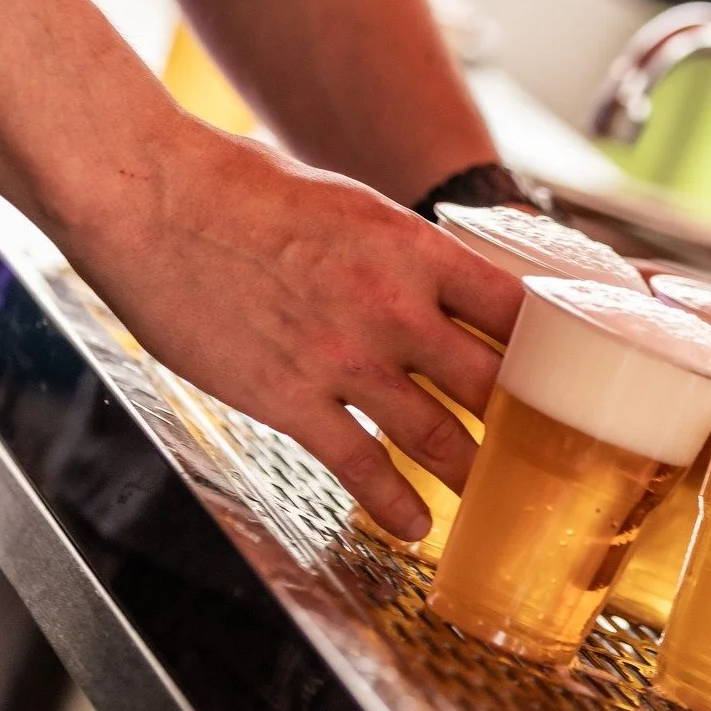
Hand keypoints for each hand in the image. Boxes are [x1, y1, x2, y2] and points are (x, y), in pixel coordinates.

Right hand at [63, 117, 522, 539]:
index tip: (559, 370)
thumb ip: (392, 248)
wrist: (150, 199)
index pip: (514, 305)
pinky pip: (360, 466)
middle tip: (542, 451)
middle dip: (523, 422)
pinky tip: (413, 525)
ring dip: (470, 473)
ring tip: (490, 498)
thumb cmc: (234, 184)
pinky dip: (395, 504)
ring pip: (438, 436)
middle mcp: (393, 306)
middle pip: (491, 380)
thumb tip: (424, 274)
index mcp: (413, 246)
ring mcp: (344, 357)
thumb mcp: (344, 201)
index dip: (546, 345)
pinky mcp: (289, 398)